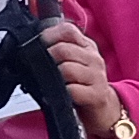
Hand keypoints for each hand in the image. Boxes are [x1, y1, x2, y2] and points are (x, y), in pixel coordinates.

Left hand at [42, 17, 129, 138]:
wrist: (103, 109)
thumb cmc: (83, 84)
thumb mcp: (74, 61)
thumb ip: (60, 49)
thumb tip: (35, 41)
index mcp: (87, 46)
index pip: (68, 30)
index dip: (50, 35)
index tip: (40, 44)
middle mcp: (94, 58)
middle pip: (63, 49)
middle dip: (47, 59)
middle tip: (42, 69)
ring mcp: (97, 76)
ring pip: (66, 69)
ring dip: (55, 78)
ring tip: (55, 83)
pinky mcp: (97, 94)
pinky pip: (73, 90)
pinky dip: (64, 92)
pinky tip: (64, 94)